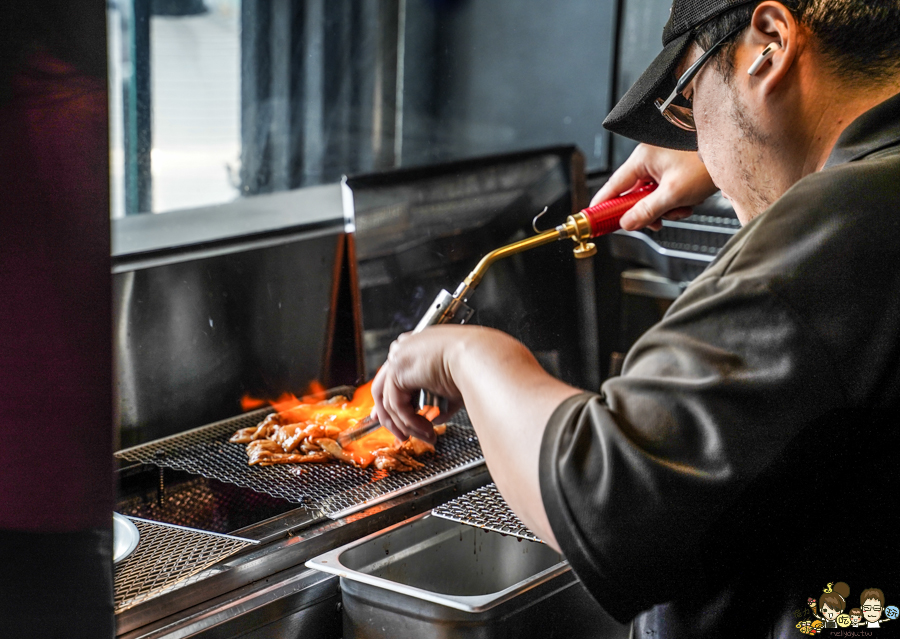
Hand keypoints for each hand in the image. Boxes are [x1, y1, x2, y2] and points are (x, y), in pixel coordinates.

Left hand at [370, 327, 464, 444]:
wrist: (479, 357)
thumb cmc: (474, 365)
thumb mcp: (451, 385)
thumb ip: (438, 401)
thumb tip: (434, 420)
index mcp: (415, 347)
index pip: (393, 376)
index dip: (391, 400)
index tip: (392, 418)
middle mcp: (403, 349)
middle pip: (383, 388)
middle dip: (386, 415)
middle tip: (399, 434)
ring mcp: (398, 358)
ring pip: (390, 402)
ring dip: (408, 425)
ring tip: (427, 436)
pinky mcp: (398, 371)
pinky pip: (396, 405)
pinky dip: (410, 421)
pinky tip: (427, 429)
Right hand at [592, 143, 717, 230]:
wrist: (735, 153)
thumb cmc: (706, 162)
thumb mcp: (673, 193)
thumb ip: (647, 211)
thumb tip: (628, 223)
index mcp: (643, 158)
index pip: (613, 185)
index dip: (603, 203)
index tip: (594, 216)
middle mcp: (651, 158)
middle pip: (636, 194)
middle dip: (648, 211)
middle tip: (656, 222)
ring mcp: (664, 163)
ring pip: (653, 196)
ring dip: (666, 208)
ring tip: (682, 207)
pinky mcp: (676, 169)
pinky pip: (666, 191)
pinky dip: (676, 201)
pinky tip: (689, 201)